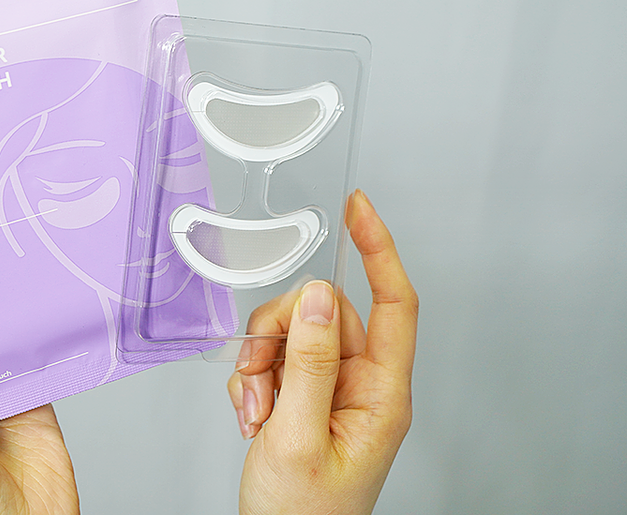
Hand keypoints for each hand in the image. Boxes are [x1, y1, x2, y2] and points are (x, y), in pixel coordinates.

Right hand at [227, 189, 417, 514]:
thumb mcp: (300, 436)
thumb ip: (308, 362)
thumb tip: (314, 296)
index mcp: (381, 393)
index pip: (394, 303)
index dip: (379, 249)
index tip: (357, 208)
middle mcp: (360, 383)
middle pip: (322, 312)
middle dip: (280, 334)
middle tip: (260, 378)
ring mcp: (329, 388)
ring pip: (293, 330)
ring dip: (261, 362)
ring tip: (254, 408)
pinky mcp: (300, 394)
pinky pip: (273, 356)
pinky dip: (252, 380)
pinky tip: (251, 415)